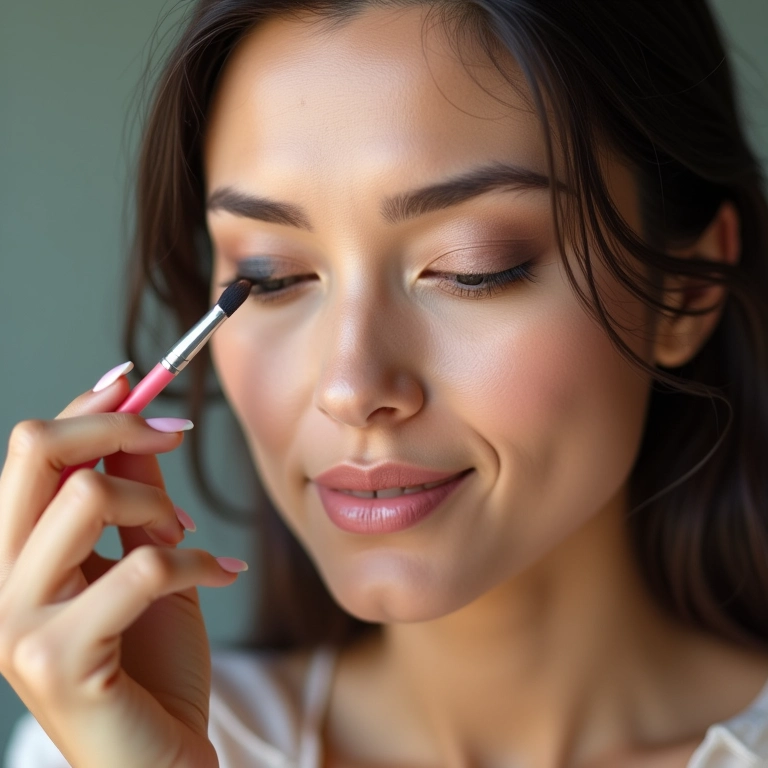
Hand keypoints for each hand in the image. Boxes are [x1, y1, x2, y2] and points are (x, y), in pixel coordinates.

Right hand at [0, 369, 244, 767]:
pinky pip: (143, 569)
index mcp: (14, 555)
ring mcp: (19, 625)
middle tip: (174, 433)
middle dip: (115, 425)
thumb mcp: (144, 559)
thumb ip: (133, 495)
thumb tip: (136, 422)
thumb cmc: (151, 663)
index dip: (86, 406)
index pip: (29, 451)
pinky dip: (200, 561)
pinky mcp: (59, 663)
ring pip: (88, 499)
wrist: (158, 760)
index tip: (137, 380)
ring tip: (189, 532)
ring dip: (160, 504)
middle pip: (33, 452)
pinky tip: (223, 574)